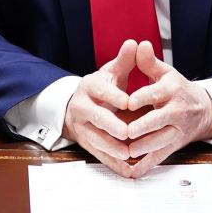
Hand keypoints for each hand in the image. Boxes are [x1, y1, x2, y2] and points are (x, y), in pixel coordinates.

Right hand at [62, 39, 139, 176]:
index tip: (128, 101)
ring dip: (112, 148)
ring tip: (129, 153)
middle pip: (94, 117)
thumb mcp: (111, 73)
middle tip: (127, 132)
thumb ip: (125, 61)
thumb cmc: (101, 89)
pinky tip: (128, 169)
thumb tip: (134, 43)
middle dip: (111, 125)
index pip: (100, 90)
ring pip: (95, 139)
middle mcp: (82, 107)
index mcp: (89, 87)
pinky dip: (113, 163)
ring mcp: (82, 127)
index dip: (114, 96)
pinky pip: (99, 155)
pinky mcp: (86, 144)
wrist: (76, 107)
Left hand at [123, 40, 211, 177]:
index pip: (156, 94)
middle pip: (160, 120)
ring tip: (127, 150)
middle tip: (126, 130)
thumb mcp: (165, 73)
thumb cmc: (177, 89)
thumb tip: (139, 44)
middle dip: (143, 126)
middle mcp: (177, 111)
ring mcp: (177, 130)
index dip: (142, 97)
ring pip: (161, 141)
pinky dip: (146, 165)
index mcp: (173, 90)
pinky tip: (132, 170)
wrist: (204, 110)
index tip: (128, 101)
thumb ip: (149, 62)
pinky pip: (161, 157)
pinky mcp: (175, 145)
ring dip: (144, 148)